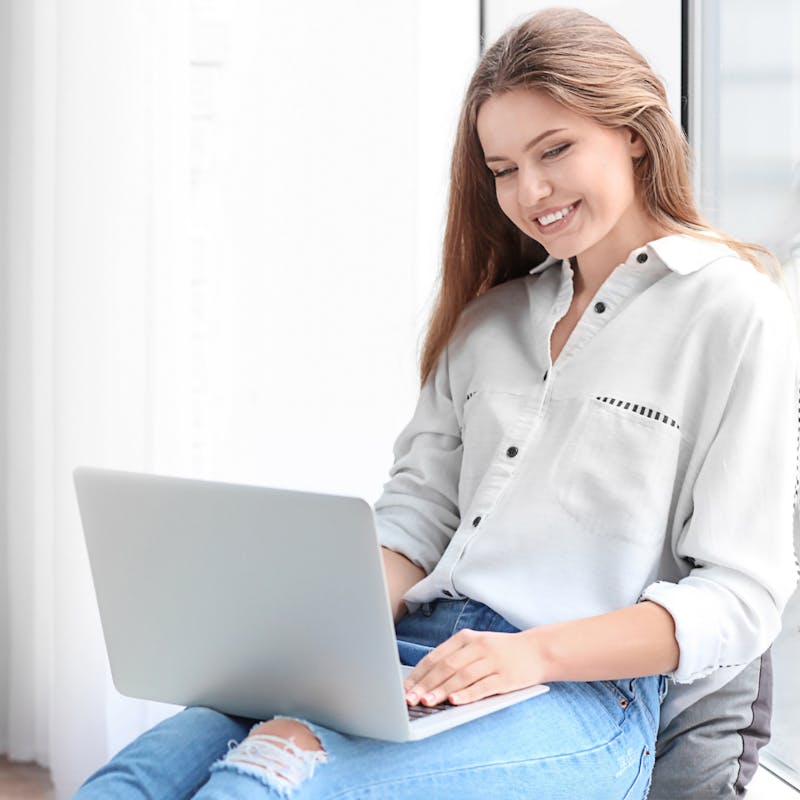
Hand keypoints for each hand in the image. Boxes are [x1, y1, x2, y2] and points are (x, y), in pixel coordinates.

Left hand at [403, 628, 542, 706]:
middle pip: (446, 667)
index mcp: (466, 638)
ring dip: (442, 691)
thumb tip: (425, 680)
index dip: (418, 674)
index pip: (436, 657)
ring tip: (427, 703)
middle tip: (410, 699)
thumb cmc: (501, 652)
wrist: (538, 650)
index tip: (404, 689)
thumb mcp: (476, 646)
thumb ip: (454, 658)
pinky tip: (454, 702)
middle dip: (425, 684)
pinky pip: (482, 687)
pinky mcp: (505, 676)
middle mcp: (477, 646)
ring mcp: (492, 661)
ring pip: (461, 677)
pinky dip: (467, 695)